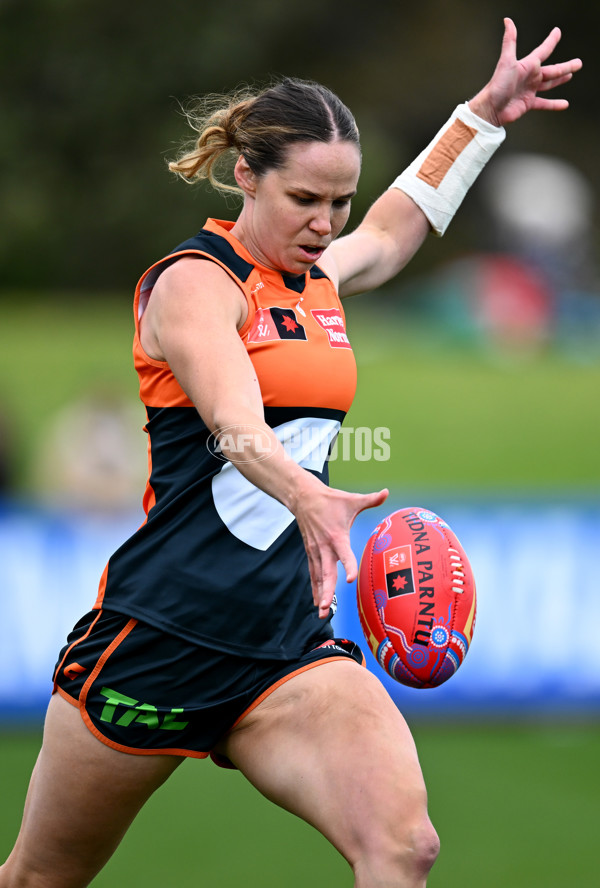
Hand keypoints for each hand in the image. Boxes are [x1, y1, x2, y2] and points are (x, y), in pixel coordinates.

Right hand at [293, 480, 388, 618]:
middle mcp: (324, 547)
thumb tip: (387, 491)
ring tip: (321, 613)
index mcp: (336, 536)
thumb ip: (370, 499)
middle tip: (326, 607)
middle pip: (326, 573)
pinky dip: (315, 588)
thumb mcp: (351, 499)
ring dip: (320, 595)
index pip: (344, 554)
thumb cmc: (330, 500)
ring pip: (318, 577)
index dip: (348, 566)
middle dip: (326, 591)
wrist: (303, 497)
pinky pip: (313, 574)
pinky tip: (318, 604)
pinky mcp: (311, 554)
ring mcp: (316, 552)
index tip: (351, 579)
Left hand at [469, 18, 581, 126]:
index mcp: (527, 65)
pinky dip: (554, 104)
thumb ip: (510, 41)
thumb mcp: (506, 61)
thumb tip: (508, 20)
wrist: (491, 109)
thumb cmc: (497, 85)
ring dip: (561, 80)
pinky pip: (544, 103)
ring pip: (550, 84)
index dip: (551, 41)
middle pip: (552, 70)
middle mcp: (530, 77)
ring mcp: (530, 90)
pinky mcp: (528, 103)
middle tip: (578, 63)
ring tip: (570, 76)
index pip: (543, 51)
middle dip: (565, 66)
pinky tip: (564, 104)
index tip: (557, 32)